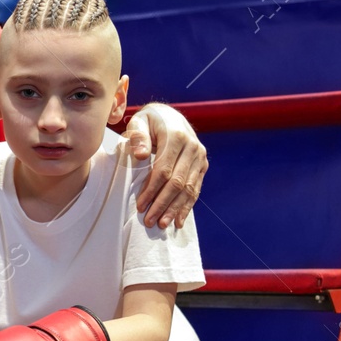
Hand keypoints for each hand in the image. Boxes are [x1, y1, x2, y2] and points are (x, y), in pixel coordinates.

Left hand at [122, 104, 206, 229]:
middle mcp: (192, 147)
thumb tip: (141, 155)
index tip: (140, 205)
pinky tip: (179, 220)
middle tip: (149, 221)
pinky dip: (187, 205)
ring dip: (175, 209)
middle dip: (163, 204)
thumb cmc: (149, 122)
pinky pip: (196, 188)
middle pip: (177, 182)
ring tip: (163, 224)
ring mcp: (200, 156)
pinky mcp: (203, 164)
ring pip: (188, 188)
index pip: (164, 170)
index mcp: (176, 136)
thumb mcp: (139, 122)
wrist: (170, 116)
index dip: (152, 190)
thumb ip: (138, 137)